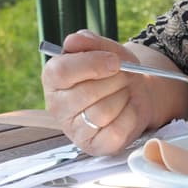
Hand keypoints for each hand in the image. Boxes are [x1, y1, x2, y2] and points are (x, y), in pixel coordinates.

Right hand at [40, 30, 157, 155]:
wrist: (134, 92)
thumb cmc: (114, 71)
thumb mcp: (105, 49)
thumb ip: (90, 42)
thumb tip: (73, 42)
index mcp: (53, 78)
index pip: (61, 72)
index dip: (91, 64)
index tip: (115, 62)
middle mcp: (57, 106)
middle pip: (85, 93)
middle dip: (114, 81)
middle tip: (126, 75)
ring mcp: (74, 130)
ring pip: (101, 113)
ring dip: (122, 97)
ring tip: (125, 90)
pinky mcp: (95, 146)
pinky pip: (116, 131)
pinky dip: (130, 115)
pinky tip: (128, 107)